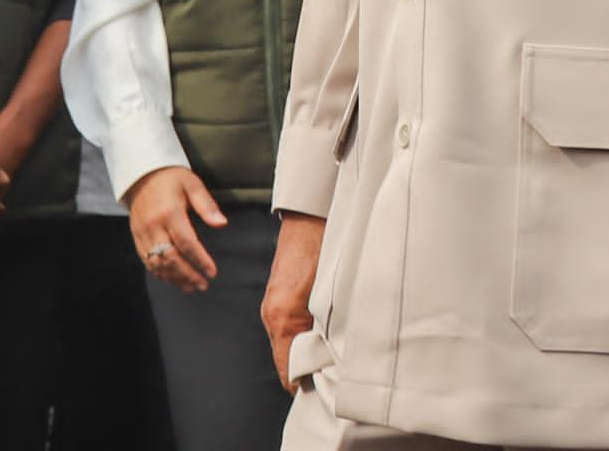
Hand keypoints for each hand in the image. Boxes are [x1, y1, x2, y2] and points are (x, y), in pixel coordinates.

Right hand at [128, 165, 226, 293]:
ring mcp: (143, 233)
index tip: (212, 272)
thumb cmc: (171, 178)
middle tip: (203, 285)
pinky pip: (147, 261)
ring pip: (158, 263)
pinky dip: (160, 273)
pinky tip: (173, 279)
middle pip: (171, 258)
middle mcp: (154, 226)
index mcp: (170, 213)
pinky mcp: (137, 237)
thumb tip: (221, 223)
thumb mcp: (192, 184)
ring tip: (191, 287)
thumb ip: (207, 205)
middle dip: (188, 275)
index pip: (186, 243)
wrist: (142, 174)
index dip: (200, 260)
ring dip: (175, 278)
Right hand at [263, 212, 324, 390]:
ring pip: (288, 345)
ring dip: (307, 352)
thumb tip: (335, 360)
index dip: (307, 385)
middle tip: (337, 375)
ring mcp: (272, 306)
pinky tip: (324, 333)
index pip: (287, 373)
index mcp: (283, 318)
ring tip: (334, 356)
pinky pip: (288, 329)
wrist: (310, 218)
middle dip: (309, 371)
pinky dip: (303, 337)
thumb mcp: (332, 296)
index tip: (328, 390)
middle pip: (286, 361)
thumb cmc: (324, 250)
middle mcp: (272, 315)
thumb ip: (329, 330)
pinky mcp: (278, 298)